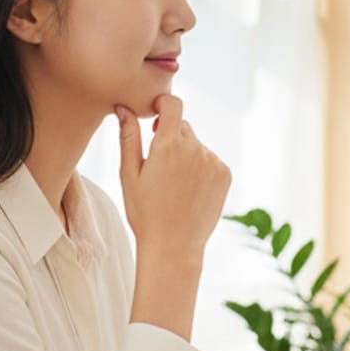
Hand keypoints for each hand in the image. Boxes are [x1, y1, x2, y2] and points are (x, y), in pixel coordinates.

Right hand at [118, 96, 231, 339]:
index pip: (173, 104)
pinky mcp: (225, 174)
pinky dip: (201, 169)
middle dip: (170, 138)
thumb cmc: (145, 212)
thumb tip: (124, 108)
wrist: (174, 246)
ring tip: (174, 186)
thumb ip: (129, 137)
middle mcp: (195, 148)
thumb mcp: (129, 174)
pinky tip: (189, 191)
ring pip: (197, 146)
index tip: (155, 116)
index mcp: (168, 145)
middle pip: (183, 127)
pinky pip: (211, 160)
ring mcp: (213, 161)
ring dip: (187, 155)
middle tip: (158, 167)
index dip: (163, 104)